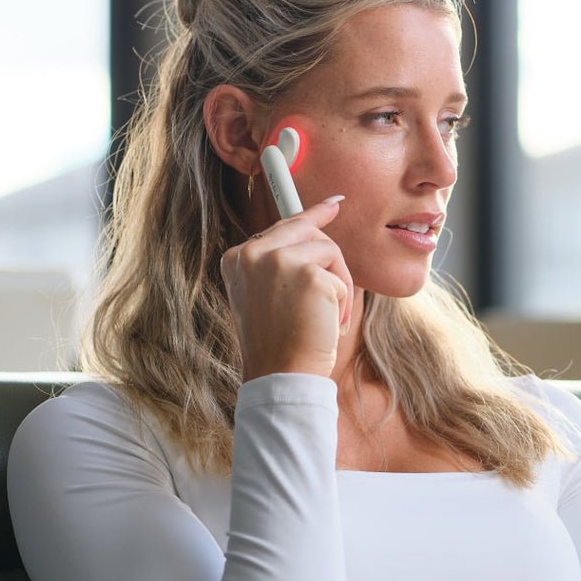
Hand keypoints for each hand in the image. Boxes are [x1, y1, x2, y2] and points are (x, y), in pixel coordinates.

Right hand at [219, 194, 355, 381]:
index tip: (332, 205)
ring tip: (328, 318)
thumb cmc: (280, 344)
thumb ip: (282, 262)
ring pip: (328, 250)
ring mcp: (277, 260)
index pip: (281, 227)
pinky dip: (343, 302)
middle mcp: (252, 253)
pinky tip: (328, 324)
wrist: (280, 375)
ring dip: (339, 286)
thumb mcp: (269, 296)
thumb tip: (318, 224)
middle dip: (330, 260)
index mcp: (237, 259)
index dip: (310, 217)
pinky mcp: (307, 273)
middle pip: (306, 230)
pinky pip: (339, 275)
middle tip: (336, 295)